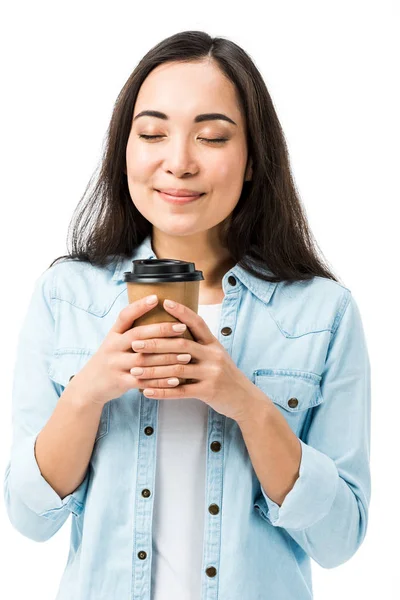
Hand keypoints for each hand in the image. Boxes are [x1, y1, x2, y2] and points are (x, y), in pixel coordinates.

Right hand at [69, 295, 189, 405]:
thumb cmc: (111, 359)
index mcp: (113, 334)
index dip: (139, 306)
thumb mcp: (115, 342)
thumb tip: (155, 310)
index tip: (156, 298)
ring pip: (144, 360)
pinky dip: (160, 381)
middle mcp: (112, 347)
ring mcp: (115, 365)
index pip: (125, 316)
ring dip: (167, 358)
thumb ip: (131, 330)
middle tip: (182, 327)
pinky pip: (143, 381)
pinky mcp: (120, 382)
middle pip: (138, 336)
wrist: (90, 386)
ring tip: (186, 355)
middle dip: (161, 330)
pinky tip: (176, 379)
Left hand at [131, 298, 253, 421]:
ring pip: (177, 370)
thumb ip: (199, 344)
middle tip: (135, 342)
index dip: (182, 311)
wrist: (245, 398)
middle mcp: (213, 356)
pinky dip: (162, 392)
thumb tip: (176, 329)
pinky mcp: (208, 392)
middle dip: (156, 343)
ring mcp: (212, 374)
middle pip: (181, 345)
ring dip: (153, 370)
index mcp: (214, 344)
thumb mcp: (216, 355)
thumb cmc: (225, 375)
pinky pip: (180, 392)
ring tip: (135, 371)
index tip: (165, 302)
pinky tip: (147, 391)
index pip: (197, 322)